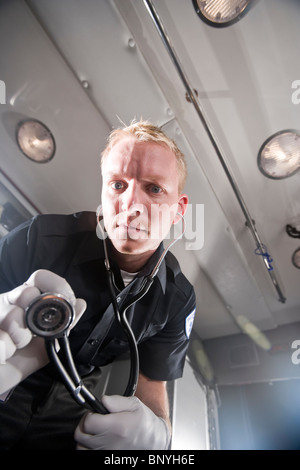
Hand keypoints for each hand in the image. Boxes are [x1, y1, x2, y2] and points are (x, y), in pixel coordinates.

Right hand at [0, 269, 85, 396]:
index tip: (64, 305)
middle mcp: (6, 302)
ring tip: (13, 349)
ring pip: (12, 316)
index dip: (56, 287)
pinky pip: (1, 339)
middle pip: (27, 292)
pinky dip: (4, 351)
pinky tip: (2, 355)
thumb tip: (81, 303)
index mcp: (23, 301)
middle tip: (29, 336)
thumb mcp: (44, 346)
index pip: (40, 278)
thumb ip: (63, 325)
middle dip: (34, 318)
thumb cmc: (16, 362)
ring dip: (18, 340)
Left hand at [74, 395, 170, 449]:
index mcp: (118, 427)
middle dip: (85, 424)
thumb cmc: (145, 423)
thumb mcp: (135, 405)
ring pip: (81, 446)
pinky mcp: (106, 460)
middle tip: (94, 420)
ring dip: (85, 437)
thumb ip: (117, 401)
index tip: (95, 413)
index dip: (90, 414)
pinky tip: (96, 441)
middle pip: (81, 434)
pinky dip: (87, 447)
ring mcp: (107, 454)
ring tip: (95, 431)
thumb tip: (103, 400)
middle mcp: (111, 443)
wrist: (154, 441)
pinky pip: (86, 454)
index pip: (88, 422)